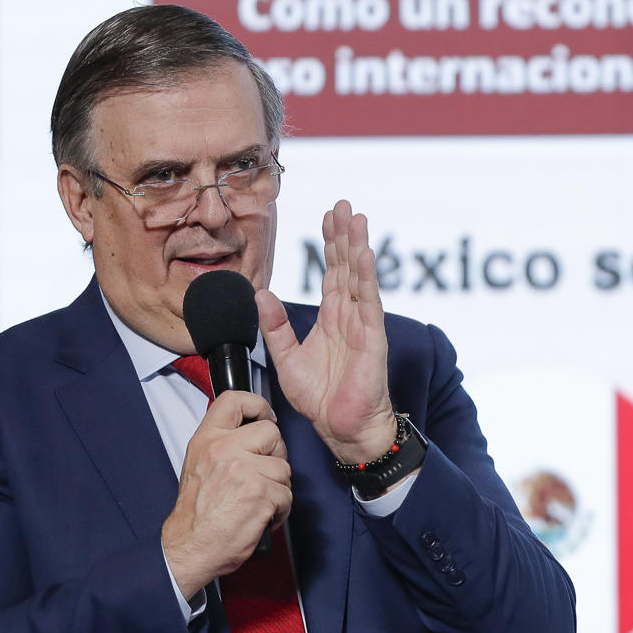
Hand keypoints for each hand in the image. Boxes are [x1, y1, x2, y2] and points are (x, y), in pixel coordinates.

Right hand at [161, 390, 291, 596]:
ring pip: (283, 468)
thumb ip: (223, 443)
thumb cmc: (196, 513)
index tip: (265, 417)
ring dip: (277, 488)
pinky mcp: (260, 494)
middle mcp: (224, 450)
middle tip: (263, 475)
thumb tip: (251, 431)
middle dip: (274, 455)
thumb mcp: (199, 464)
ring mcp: (243, 470)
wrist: (191, 546)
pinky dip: (279, 510)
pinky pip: (287, 495)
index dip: (258, 405)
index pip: (234, 400)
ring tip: (257, 501)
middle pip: (272, 433)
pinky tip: (261, 516)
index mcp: (207, 440)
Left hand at [258, 199, 397, 467]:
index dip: (330, 244)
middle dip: (344, 235)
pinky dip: (366, 278)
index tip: (327, 216)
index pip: (331, 272)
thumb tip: (260, 294)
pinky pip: (369, 303)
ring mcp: (363, 324)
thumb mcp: (286, 358)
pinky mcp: (372, 338)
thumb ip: (275, 326)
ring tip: (357, 218)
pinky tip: (364, 256)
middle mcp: (349, 316)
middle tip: (343, 204)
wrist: (340, 428)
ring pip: (359, 277)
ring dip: (358, 246)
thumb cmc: (320, 398)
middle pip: (346, 266)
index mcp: (331, 318)